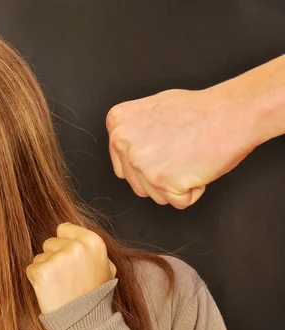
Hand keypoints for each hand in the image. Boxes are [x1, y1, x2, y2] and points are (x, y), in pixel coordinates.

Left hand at [26, 222, 116, 314]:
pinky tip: (50, 291)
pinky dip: (37, 280)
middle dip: (54, 257)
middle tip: (67, 278)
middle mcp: (76, 247)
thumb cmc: (95, 296)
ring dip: (46, 270)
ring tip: (60, 286)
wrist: (85, 323)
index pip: (64, 229)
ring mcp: (59, 259)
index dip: (64, 244)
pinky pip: (32, 269)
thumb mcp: (107, 269)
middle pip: (50, 243)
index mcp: (93, 242)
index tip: (70, 260)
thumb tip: (79, 239)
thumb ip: (93, 250)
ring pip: (40, 257)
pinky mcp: (43, 272)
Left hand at [106, 88, 253, 208]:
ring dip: (176, 184)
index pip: (123, 164)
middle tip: (182, 151)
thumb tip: (126, 149)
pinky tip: (199, 166)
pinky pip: (179, 201)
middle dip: (162, 175)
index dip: (150, 162)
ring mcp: (141, 163)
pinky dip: (193, 191)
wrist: (231, 112)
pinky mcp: (163, 181)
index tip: (166, 148)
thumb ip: (132, 131)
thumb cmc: (199, 109)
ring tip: (190, 156)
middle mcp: (122, 142)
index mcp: (117, 122)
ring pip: (156, 195)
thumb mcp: (151, 108)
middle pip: (137, 183)